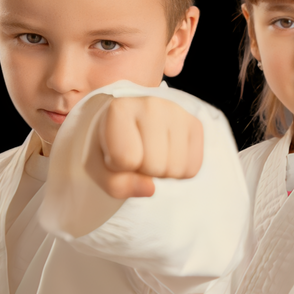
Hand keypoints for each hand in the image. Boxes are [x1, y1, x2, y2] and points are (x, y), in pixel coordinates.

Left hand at [86, 97, 203, 198]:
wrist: (129, 121)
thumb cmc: (111, 144)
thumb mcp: (98, 167)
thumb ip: (115, 184)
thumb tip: (150, 189)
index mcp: (120, 109)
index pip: (126, 159)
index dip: (118, 167)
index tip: (114, 152)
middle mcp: (152, 105)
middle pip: (155, 165)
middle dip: (143, 170)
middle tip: (136, 154)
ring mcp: (178, 112)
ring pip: (176, 169)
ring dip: (162, 172)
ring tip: (152, 154)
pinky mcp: (195, 124)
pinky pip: (192, 168)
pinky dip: (179, 171)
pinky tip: (168, 155)